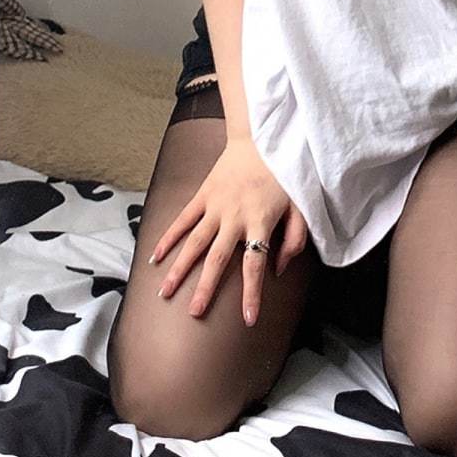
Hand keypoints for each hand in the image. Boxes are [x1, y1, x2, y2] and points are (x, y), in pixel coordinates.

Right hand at [148, 137, 309, 326]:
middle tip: (193, 314)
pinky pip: (183, 219)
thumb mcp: (301, 205)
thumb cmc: (285, 174)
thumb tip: (279, 269)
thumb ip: (295, 239)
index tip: (248, 320)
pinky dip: (169, 237)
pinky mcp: (203, 194)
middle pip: (218, 259)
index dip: (252, 294)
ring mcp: (216, 205)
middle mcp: (235, 216)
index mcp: (261, 221)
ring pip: (194, 242)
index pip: (256, 265)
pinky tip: (155, 256)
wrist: (262, 137)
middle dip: (206, 288)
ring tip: (164, 292)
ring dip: (179, 268)